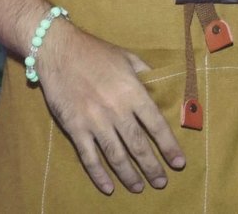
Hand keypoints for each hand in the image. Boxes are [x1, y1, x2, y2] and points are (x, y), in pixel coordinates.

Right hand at [36, 22, 184, 194]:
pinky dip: (99, 175)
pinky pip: (89, 157)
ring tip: (140, 188)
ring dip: (129, 175)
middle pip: (138, 146)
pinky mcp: (75, 128)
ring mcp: (95, 121)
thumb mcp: (128, 57)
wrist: (59, 50)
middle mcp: (116, 110)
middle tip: (161, 182)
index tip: (178, 163)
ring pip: (116, 155)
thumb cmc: (96, 52)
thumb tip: (161, 90)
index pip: (156, 125)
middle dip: (152, 167)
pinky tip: (108, 187)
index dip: (169, 146)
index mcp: (133, 92)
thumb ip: (146, 74)